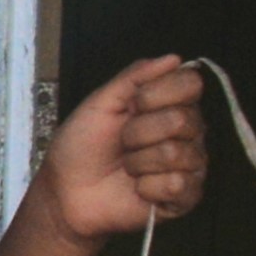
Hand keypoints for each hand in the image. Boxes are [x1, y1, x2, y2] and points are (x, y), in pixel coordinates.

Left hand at [41, 56, 211, 244]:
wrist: (65, 192)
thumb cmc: (81, 147)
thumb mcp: (100, 103)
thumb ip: (135, 77)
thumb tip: (175, 59)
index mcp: (171, 103)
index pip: (190, 84)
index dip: (155, 95)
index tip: (131, 107)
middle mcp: (188, 131)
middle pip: (182, 119)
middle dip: (138, 133)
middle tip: (122, 144)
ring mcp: (189, 163)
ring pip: (176, 153)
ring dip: (138, 162)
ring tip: (127, 167)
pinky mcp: (184, 196)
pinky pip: (177, 185)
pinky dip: (146, 188)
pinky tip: (137, 189)